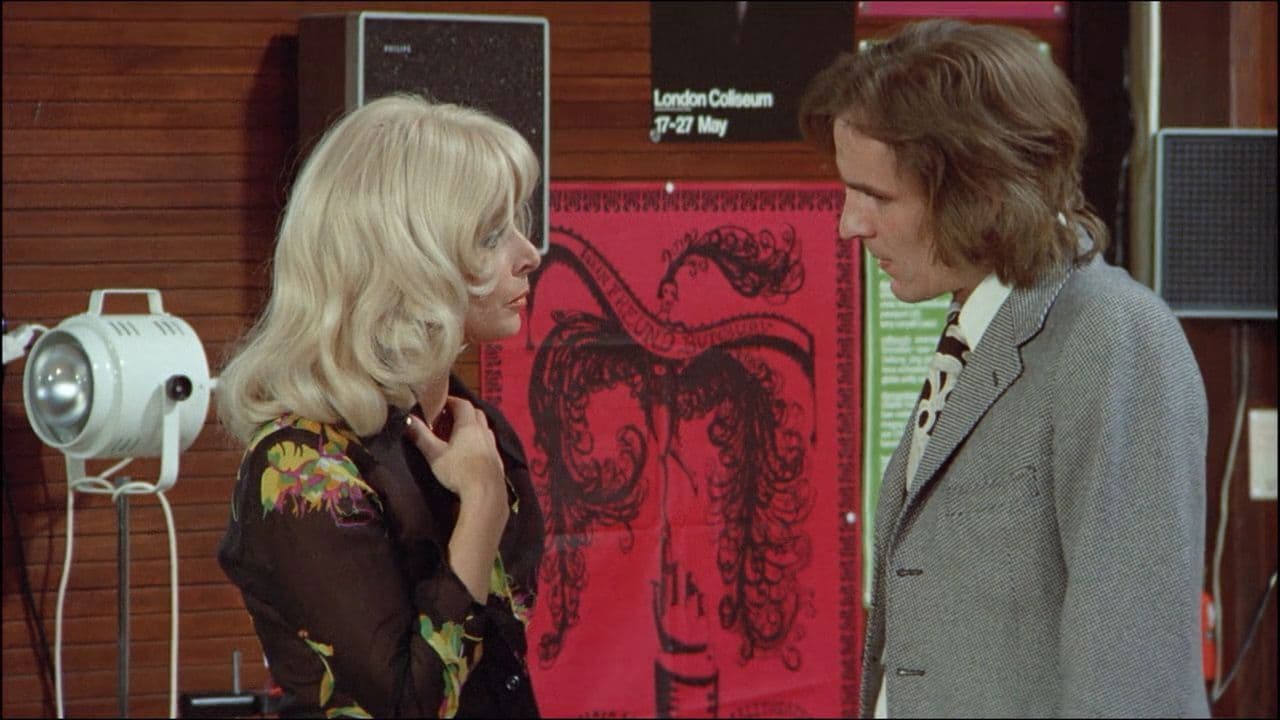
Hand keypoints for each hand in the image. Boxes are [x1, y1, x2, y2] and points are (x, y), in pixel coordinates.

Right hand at [404, 396, 508, 601]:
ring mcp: (493, 447)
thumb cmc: (459, 471)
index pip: (462, 404)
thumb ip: (421, 436)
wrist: (487, 494)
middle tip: (448, 418)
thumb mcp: (435, 454)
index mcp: (469, 426)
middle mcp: (484, 432)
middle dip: (463, 412)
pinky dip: (480, 442)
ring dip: (473, 427)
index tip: (440, 403)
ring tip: (459, 435)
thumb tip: (406, 419)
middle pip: (476, 413)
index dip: (451, 401)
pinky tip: (472, 453)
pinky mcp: (497, 461)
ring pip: (484, 429)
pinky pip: (489, 444)